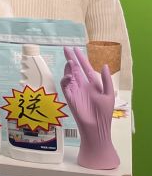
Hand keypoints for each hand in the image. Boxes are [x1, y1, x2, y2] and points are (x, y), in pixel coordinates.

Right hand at [60, 46, 118, 168]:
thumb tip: (104, 65)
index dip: (81, 58)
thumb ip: (107, 80)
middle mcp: (82, 85)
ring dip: (69, 68)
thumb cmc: (104, 113)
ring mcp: (75, 89)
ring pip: (69, 74)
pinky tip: (70, 76)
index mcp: (92, 84)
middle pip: (75, 69)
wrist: (96, 127)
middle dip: (70, 58)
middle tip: (66, 48)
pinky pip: (65, 85)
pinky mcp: (69, 95)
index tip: (76, 49)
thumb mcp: (109, 95)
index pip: (85, 68)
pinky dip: (65, 79)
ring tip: (70, 61)